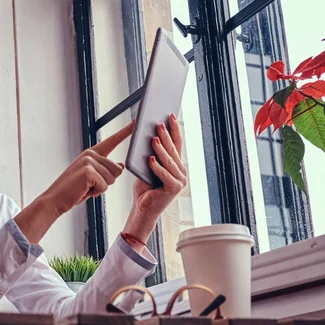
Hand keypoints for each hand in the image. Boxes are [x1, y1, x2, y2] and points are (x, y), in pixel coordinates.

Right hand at [42, 121, 133, 214]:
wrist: (55, 199)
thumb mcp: (92, 178)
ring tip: (85, 188)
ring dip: (100, 188)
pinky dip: (96, 192)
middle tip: (89, 185)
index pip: (112, 140)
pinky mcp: (88, 171)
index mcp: (91, 153)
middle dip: (106, 182)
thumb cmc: (73, 190)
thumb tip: (121, 165)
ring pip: (112, 179)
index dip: (126, 131)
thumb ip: (106, 170)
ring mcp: (89, 161)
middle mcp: (90, 154)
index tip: (137, 121)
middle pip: (117, 169)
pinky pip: (104, 186)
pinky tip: (84, 190)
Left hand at [124, 114, 187, 242]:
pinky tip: (150, 159)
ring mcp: (180, 181)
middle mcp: (181, 172)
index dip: (173, 130)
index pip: (176, 144)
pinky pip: (164, 175)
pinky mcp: (174, 189)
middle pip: (173, 150)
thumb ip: (152, 155)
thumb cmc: (144, 188)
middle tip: (159, 124)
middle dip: (166, 136)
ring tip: (154, 138)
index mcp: (176, 165)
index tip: (170, 115)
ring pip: (169, 161)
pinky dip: (157, 167)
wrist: (142, 208)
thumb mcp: (147, 167)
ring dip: (161, 149)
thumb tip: (150, 137)